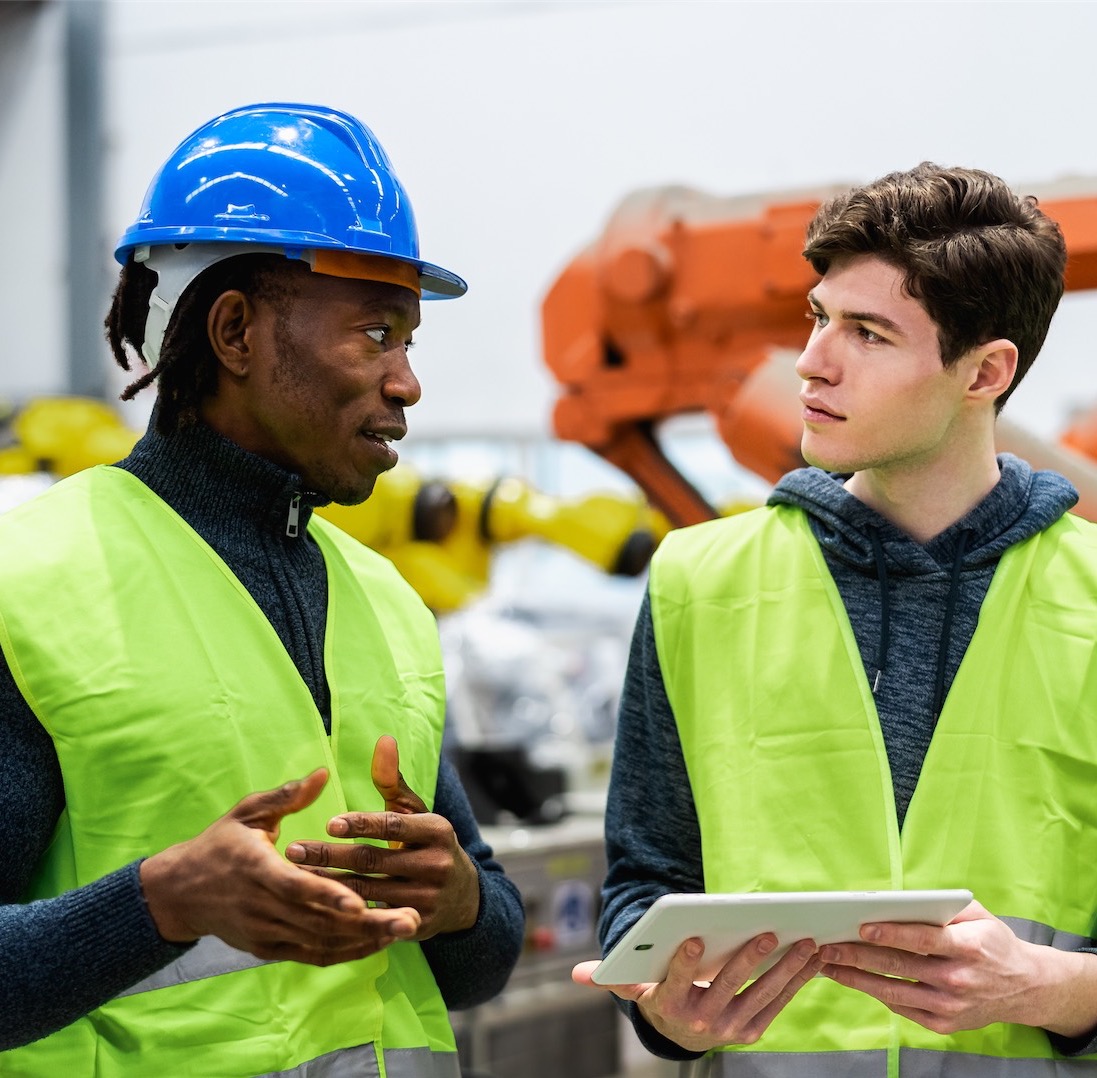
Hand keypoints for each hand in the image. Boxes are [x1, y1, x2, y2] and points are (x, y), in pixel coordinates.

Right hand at [139, 768, 420, 965]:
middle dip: (367, 923)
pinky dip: (345, 951)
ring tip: (405, 930)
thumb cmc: (219, 843)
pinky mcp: (268, 948)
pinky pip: (312, 954)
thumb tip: (323, 773)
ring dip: (364, 940)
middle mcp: (260, 907)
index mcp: (255, 869)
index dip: (329, 895)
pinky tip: (376, 942)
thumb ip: (286, 796)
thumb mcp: (247, 812)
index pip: (295, 887)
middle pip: (318, 921)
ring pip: (320, 942)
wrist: (180, 892)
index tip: (362, 901)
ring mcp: (264, 932)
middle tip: (410, 919)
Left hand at [285, 735, 480, 939]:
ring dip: (328, 883)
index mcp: (437, 830)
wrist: (463, 898)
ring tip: (294, 875)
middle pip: (374, 859)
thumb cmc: (429, 843)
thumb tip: (383, 740)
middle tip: (293, 850)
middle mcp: (436, 864)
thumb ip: (393, 780)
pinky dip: (343, 910)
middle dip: (330, 855)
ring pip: (367, 890)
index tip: (329, 822)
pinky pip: (371, 917)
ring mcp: (427, 898)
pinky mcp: (416, 925)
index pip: (394, 824)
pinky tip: (316, 903)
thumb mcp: (416, 812)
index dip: (361, 824)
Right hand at [572, 933, 821, 1051]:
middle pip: (727, 985)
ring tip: (804, 942)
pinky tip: (810, 957)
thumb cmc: (660, 996)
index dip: (684, 962)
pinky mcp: (753, 1028)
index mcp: (670, 1005)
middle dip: (748, 958)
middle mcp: (702, 1020)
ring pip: (762, 994)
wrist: (681, 1035)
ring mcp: (731, 1026)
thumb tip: (578, 972)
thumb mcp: (634, 987)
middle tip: (765, 932)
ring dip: (786, 968)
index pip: (676, 981)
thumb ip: (612, 976)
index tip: (695, 937)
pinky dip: (796, 979)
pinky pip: (778, 1001)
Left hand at [818, 899, 1096, 1036]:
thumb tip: (895, 900)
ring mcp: (951, 1006)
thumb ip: (940, 905)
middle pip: (900, 967)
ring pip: (894, 992)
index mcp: (968, 947)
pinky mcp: (944, 1024)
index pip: (923, 939)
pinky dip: (875, 994)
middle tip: (827, 947)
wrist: (1026, 987)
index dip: (891, 934)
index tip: (861, 926)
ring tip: (828, 966)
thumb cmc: (992, 942)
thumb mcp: (977, 915)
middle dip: (858, 956)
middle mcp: (959, 979)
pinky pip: (903, 1009)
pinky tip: (853, 981)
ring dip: (856, 979)